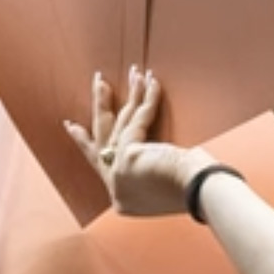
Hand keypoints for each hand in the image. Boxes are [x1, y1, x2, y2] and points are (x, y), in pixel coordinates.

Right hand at [63, 66, 216, 217]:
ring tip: (134, 71)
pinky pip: (139, 118)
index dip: (88, 144)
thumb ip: (152, 173)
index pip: (102, 167)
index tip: (74, 127)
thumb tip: (157, 154)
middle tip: (97, 83)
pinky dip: (148, 98)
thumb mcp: (166, 187)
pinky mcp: (128, 155)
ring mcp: (118, 173)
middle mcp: (116, 190)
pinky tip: (152, 81)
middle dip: (100, 108)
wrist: (198, 195)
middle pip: (101, 140)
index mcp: (123, 202)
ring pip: (120, 124)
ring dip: (130, 95)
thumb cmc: (194, 192)